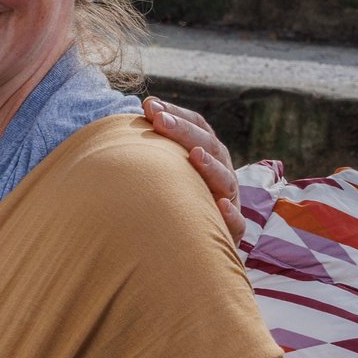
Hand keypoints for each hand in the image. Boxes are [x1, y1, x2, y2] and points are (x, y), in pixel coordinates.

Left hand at [143, 96, 243, 246]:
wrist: (185, 253)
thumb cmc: (168, 208)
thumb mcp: (161, 177)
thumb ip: (148, 154)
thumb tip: (120, 124)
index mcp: (206, 160)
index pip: (198, 129)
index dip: (177, 116)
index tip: (149, 105)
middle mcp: (220, 177)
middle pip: (209, 148)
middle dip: (185, 131)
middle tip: (159, 119)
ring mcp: (229, 204)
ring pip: (225, 182)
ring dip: (210, 167)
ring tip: (194, 155)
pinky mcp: (231, 234)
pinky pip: (236, 225)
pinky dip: (229, 215)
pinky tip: (220, 206)